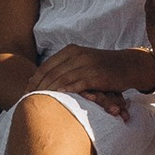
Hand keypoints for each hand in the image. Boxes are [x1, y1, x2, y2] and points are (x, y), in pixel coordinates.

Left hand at [29, 43, 146, 117]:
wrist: (129, 65)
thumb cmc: (103, 67)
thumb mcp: (82, 62)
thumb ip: (63, 68)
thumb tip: (39, 80)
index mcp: (70, 50)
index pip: (46, 66)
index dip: (34, 80)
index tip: (25, 92)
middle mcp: (77, 54)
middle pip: (51, 73)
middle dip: (38, 88)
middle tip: (28, 101)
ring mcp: (87, 64)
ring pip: (62, 79)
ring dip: (49, 92)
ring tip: (39, 103)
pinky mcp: (97, 74)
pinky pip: (78, 83)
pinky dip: (66, 91)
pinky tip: (58, 98)